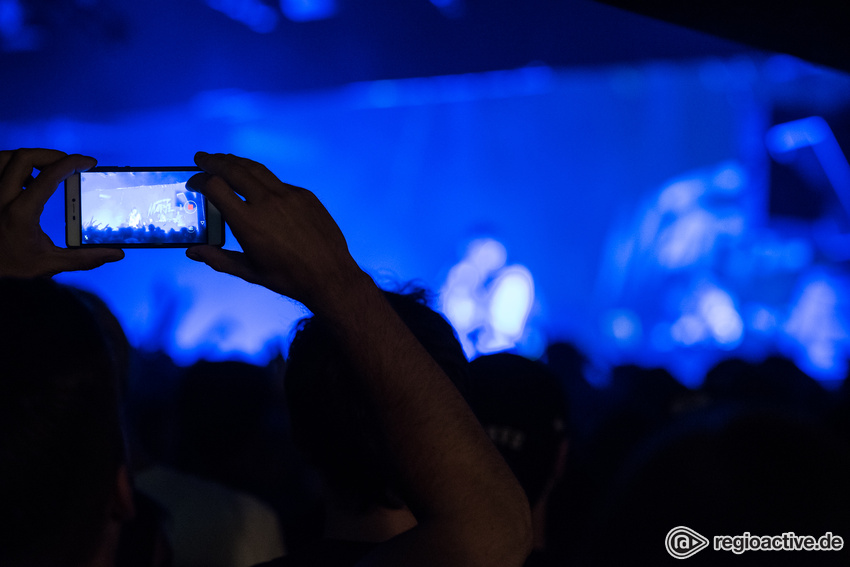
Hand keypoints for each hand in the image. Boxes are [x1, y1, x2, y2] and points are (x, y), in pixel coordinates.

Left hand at [0, 149, 123, 277]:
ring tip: (47, 167)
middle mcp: (1, 199)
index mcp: (20, 214)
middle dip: (51, 155)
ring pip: (5, 158)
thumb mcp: (50, 265)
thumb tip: (115, 254)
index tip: (87, 163)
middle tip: (70, 162)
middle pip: (23, 158)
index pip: (47, 177)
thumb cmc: (12, 267)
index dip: (71, 164)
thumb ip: (84, 258)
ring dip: (29, 157)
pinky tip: (28, 179)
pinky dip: (14, 165)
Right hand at [186, 152, 364, 307]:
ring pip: (257, 169)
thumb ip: (218, 259)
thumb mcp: (249, 271)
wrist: (330, 275)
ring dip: (237, 162)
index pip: (215, 186)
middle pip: (233, 169)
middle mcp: (266, 202)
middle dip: (213, 161)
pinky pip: (278, 182)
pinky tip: (257, 184)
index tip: (194, 182)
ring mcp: (288, 195)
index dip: (200, 180)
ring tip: (224, 160)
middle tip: (201, 158)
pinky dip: (262, 179)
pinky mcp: (305, 195)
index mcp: (248, 222)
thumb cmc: (288, 277)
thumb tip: (192, 252)